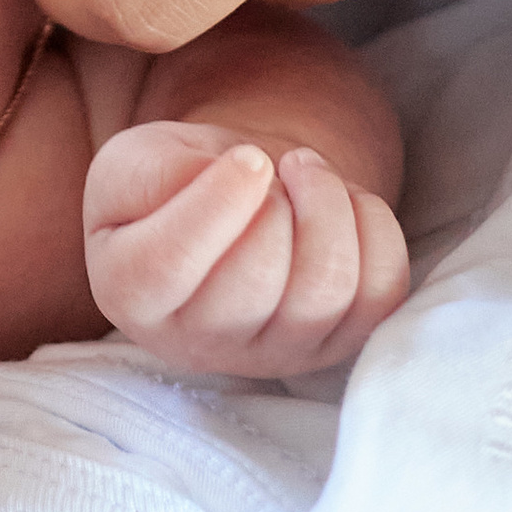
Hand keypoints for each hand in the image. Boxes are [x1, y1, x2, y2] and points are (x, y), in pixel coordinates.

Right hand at [83, 121, 408, 377]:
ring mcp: (274, 352)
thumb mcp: (135, 159)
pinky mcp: (338, 343)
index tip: (245, 158)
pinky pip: (380, 292)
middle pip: (256, 279)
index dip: (215, 203)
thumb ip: (154, 173)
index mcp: (130, 293)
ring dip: (328, 204)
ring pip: (326, 289)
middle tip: (269, 165)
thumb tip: (236, 184)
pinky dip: (373, 228)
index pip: (167, 265)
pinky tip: (341, 203)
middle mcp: (198, 343)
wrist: (236, 197)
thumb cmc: (176, 179)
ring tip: (304, 171)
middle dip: (277, 201)